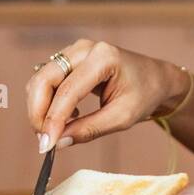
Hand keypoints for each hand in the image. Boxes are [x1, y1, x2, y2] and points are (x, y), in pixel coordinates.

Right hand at [25, 38, 189, 152]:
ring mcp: (74, 51)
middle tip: (44, 141)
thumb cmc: (145, 94)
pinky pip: (47, 81)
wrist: (155, 78)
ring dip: (40, 109)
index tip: (46, 145)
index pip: (67, 91)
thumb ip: (89, 130)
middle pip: (44, 80)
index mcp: (103, 58)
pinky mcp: (69, 59)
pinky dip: (47, 102)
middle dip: (38, 113)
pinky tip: (67, 116)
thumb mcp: (122, 118)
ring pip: (40, 80)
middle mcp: (84, 49)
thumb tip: (57, 143)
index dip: (53, 120)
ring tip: (57, 131)